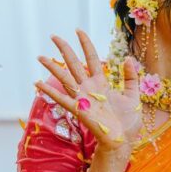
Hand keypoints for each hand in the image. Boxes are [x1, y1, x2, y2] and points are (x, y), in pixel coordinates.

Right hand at [35, 30, 141, 151]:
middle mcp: (89, 88)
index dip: (85, 44)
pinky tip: (37, 83)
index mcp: (101, 83)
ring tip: (40, 56)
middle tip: (54, 36)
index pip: (91, 58)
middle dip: (64, 49)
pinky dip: (49, 92)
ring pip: (65, 78)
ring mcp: (82, 98)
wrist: (123, 140)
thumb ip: (130, 77)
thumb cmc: (128, 122)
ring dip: (52, 67)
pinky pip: (62, 99)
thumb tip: (128, 59)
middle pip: (74, 64)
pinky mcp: (79, 110)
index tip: (78, 31)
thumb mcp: (133, 95)